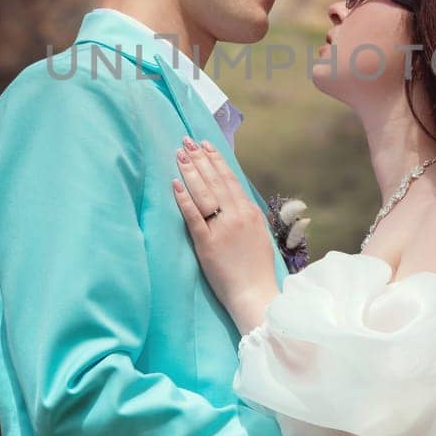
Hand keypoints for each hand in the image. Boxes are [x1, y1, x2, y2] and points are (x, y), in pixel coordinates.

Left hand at [171, 137, 279, 334]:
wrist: (256, 294)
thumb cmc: (257, 269)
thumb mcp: (260, 235)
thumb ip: (248, 216)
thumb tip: (236, 200)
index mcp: (250, 212)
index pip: (230, 179)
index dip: (216, 160)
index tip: (205, 144)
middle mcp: (237, 215)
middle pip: (214, 180)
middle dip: (199, 158)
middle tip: (186, 141)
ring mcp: (222, 228)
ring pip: (204, 192)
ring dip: (190, 171)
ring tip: (179, 154)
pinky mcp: (207, 244)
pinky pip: (193, 216)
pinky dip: (183, 198)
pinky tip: (175, 183)